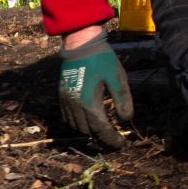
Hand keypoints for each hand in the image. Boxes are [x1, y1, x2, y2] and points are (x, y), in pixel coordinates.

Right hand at [57, 29, 131, 148]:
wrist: (79, 44)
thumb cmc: (101, 59)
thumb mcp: (117, 76)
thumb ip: (122, 99)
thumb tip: (126, 120)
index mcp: (89, 102)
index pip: (101, 129)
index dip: (111, 139)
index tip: (121, 145)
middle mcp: (74, 105)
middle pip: (87, 131)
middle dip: (101, 138)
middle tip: (114, 139)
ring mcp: (65, 101)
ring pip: (76, 126)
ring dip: (89, 132)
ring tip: (102, 131)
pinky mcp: (61, 95)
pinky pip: (67, 117)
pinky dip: (77, 123)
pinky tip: (87, 120)